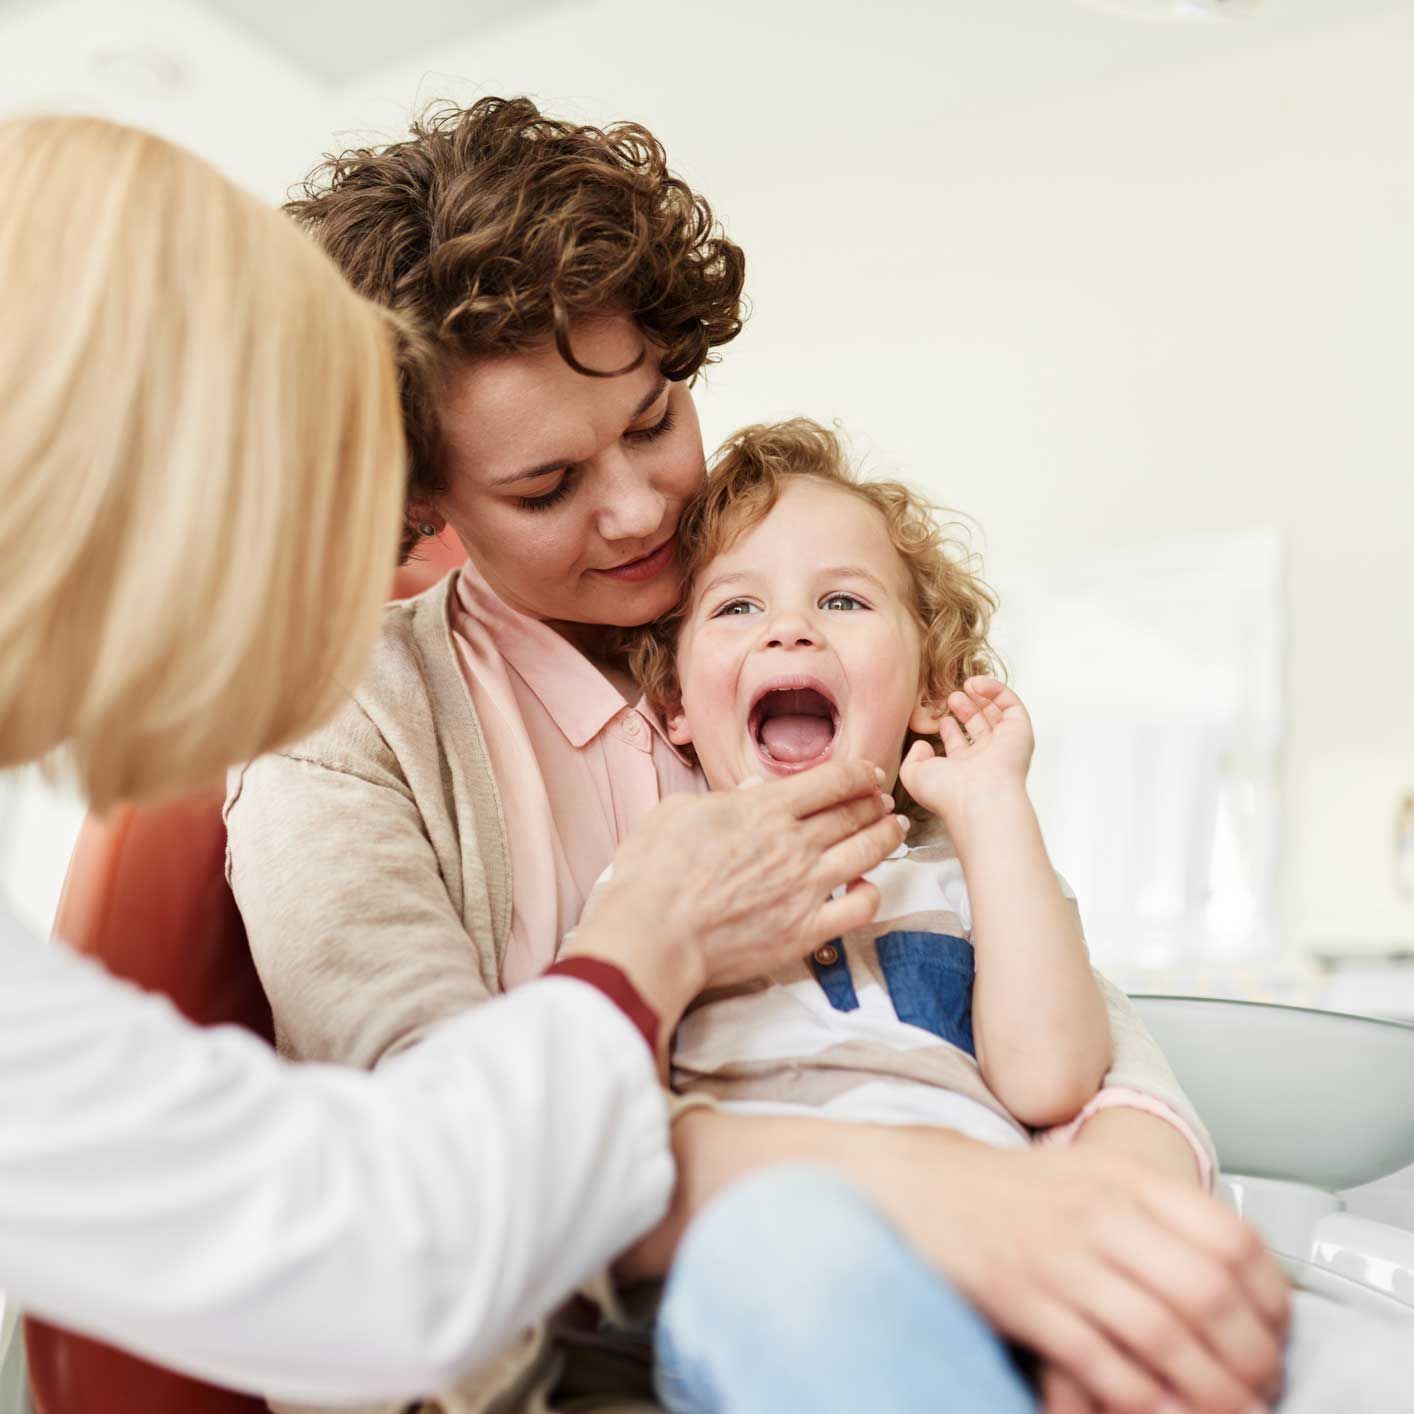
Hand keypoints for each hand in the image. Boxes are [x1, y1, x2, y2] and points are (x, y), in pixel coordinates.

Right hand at [569, 759, 906, 1028]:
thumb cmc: (654, 871)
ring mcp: (805, 888)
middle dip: (876, 802)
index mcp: (765, 809)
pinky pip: (859, 908)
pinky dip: (871, 894)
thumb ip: (726, 797)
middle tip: (884, 801)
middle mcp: (794, 843)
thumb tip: (755, 788)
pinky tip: (866, 887)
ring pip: (868, 853)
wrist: (652, 935)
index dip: (860, 773)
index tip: (868, 775)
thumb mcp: (680, 811)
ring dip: (887, 836)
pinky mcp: (805, 931)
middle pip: (855, 813)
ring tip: (894, 830)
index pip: (833, 780)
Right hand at [863, 1138, 1287, 1413]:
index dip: (1270, 1297)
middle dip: (1249, 1355)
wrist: (921, 1186)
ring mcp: (1058, 1255)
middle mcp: (1097, 1210)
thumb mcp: (1093, 1174)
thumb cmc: (1014, 1192)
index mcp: (1123, 1175)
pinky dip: (1144, 1402)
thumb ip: (1159, 1210)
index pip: (1229, 1236)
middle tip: (1262, 1387)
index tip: (1278, 1334)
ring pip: (1162, 1335)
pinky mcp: (1022, 1298)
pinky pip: (1101, 1363)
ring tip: (1230, 1412)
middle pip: (1205, 1290)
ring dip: (1209, 1391)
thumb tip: (1239, 1273)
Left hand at [899, 675, 1033, 823]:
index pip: (960, 746)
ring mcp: (1005, 745)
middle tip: (952, 697)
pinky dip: (997, 690)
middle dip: (966, 710)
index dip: (950, 730)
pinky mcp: (1020, 732)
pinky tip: (977, 684)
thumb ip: (912, 759)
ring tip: (967, 684)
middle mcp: (986, 759)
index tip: (940, 719)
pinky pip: (1012, 705)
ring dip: (982, 698)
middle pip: (980, 728)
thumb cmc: (947, 792)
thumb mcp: (914, 776)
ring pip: (997, 716)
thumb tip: (921, 744)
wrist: (979, 798)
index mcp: (964, 771)